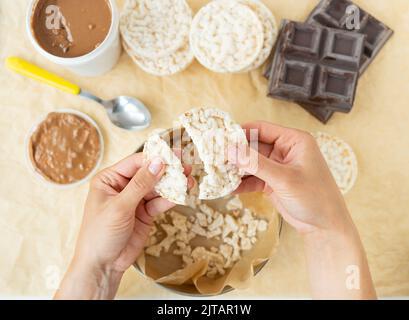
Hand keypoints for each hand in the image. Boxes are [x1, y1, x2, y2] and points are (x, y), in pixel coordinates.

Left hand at [55, 153, 190, 299]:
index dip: (155, 158)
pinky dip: (170, 199)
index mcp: (109, 179)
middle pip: (149, 173)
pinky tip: (181, 195)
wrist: (103, 265)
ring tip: (189, 180)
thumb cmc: (100, 234)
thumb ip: (140, 184)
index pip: (135, 163)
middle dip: (167, 170)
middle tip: (185, 166)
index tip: (173, 155)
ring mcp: (135, 200)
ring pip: (157, 187)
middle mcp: (122, 187)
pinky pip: (160, 202)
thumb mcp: (120, 206)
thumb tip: (158, 162)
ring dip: (172, 184)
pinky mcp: (145, 213)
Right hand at [229, 121, 375, 298]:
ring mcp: (278, 166)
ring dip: (237, 169)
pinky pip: (253, 177)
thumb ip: (256, 163)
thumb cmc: (313, 197)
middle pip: (254, 145)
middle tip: (216, 159)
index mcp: (294, 140)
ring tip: (219, 174)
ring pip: (251, 162)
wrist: (324, 227)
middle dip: (236, 153)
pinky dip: (242, 183)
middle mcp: (285, 150)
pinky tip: (230, 188)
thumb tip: (230, 149)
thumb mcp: (284, 178)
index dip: (241, 133)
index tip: (221, 140)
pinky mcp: (273, 181)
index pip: (262, 129)